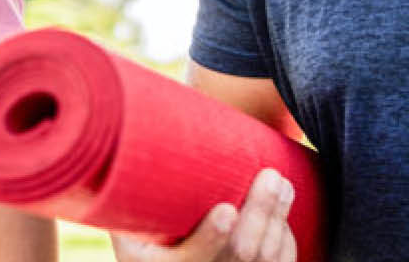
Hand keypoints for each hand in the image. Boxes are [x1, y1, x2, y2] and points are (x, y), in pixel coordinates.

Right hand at [112, 168, 297, 261]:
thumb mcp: (130, 241)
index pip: (194, 259)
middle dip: (260, 214)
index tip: (226, 210)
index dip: (211, 237)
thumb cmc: (148, 257)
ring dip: (278, 218)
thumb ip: (127, 209)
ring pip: (266, 259)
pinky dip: (285, 238)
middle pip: (240, 252)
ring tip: (281, 184)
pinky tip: (281, 213)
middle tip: (271, 177)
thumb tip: (123, 157)